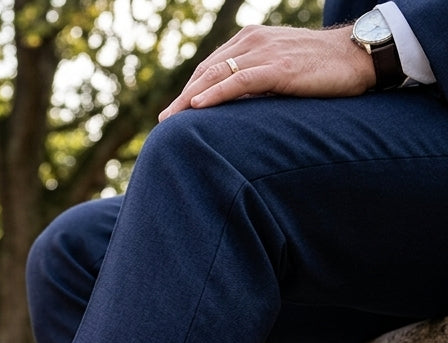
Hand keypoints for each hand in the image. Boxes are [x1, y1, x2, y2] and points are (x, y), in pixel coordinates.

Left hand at [159, 25, 374, 120]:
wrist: (359, 55)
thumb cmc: (321, 67)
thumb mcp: (281, 69)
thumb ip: (255, 79)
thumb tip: (234, 106)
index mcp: (252, 39)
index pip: (211, 66)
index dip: (189, 90)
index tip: (173, 113)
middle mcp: (254, 41)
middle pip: (207, 71)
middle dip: (182, 98)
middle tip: (164, 123)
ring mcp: (266, 52)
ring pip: (216, 75)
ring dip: (189, 99)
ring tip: (171, 121)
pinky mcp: (278, 68)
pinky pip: (238, 81)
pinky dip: (214, 94)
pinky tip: (197, 107)